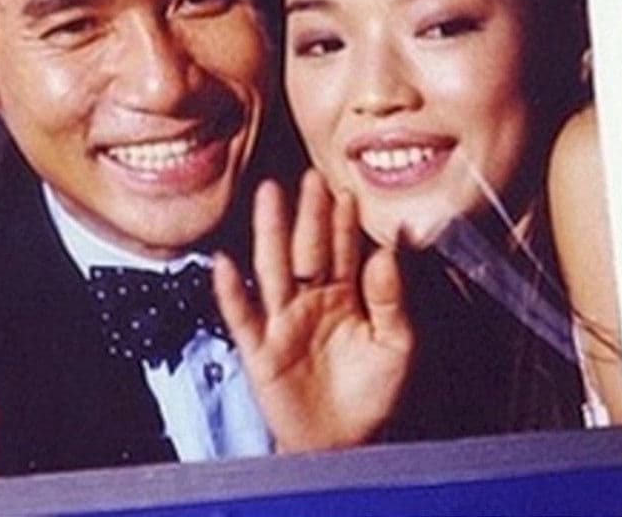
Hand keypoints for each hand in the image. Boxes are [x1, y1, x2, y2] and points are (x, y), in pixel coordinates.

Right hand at [212, 170, 413, 452]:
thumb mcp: (397, 346)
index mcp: (346, 297)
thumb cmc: (373, 395)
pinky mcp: (260, 350)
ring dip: (269, 233)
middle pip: (306, 250)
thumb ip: (391, 300)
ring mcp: (283, 323)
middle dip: (308, 215)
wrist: (345, 444)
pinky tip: (225, 264)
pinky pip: (243, 316)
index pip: (344, 251)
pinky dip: (230, 291)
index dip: (343, 222)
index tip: (344, 190)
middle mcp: (311, 302)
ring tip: (269, 196)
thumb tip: (386, 253)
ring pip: (274, 269)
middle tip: (309, 178)